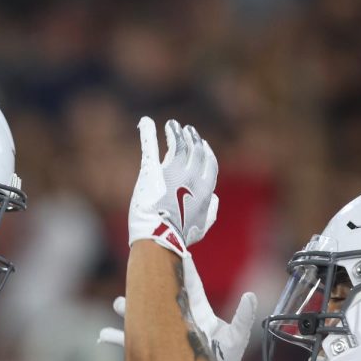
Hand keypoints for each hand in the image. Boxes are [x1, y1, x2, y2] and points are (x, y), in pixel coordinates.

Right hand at [96, 256, 256, 360]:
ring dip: (126, 311)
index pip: (185, 285)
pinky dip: (115, 339)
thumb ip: (242, 318)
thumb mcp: (236, 339)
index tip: (172, 250)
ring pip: (139, 319)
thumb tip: (249, 295)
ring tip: (116, 303)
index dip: (179, 268)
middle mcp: (176, 321)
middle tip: (136, 269)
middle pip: (157, 298)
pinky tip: (102, 336)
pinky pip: (129, 343)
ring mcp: (162, 337)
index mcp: (194, 312)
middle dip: (146, 285)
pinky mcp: (152, 353)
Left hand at [129, 117, 218, 253]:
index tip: (202, 143)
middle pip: (194, 150)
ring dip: (176, 133)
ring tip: (172, 126)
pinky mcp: (151, 172)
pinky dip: (148, 132)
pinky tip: (146, 122)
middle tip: (186, 129)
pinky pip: (150, 147)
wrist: (159, 238)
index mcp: (206, 188)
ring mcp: (171, 172)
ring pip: (177, 145)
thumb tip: (215, 199)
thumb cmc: (180, 237)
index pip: (209, 163)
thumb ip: (211, 211)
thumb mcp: (202, 226)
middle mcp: (192, 176)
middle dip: (192, 138)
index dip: (205, 151)